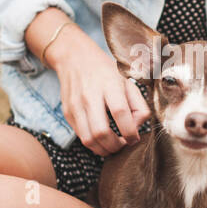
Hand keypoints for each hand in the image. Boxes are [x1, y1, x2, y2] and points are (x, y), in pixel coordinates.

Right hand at [46, 24, 150, 154]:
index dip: (129, 131)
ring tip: (113, 146)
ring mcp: (76, 105)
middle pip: (101, 131)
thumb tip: (137, 128)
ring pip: (89, 139)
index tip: (134, 138)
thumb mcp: (127, 81)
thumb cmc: (105, 71)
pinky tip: (102, 140)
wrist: (74, 58)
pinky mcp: (68, 113)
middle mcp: (90, 95)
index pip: (120, 112)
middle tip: (123, 145)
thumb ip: (138, 105)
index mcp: (109, 84)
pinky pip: (81, 136)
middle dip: (115, 146)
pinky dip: (93, 144)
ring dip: (104, 149)